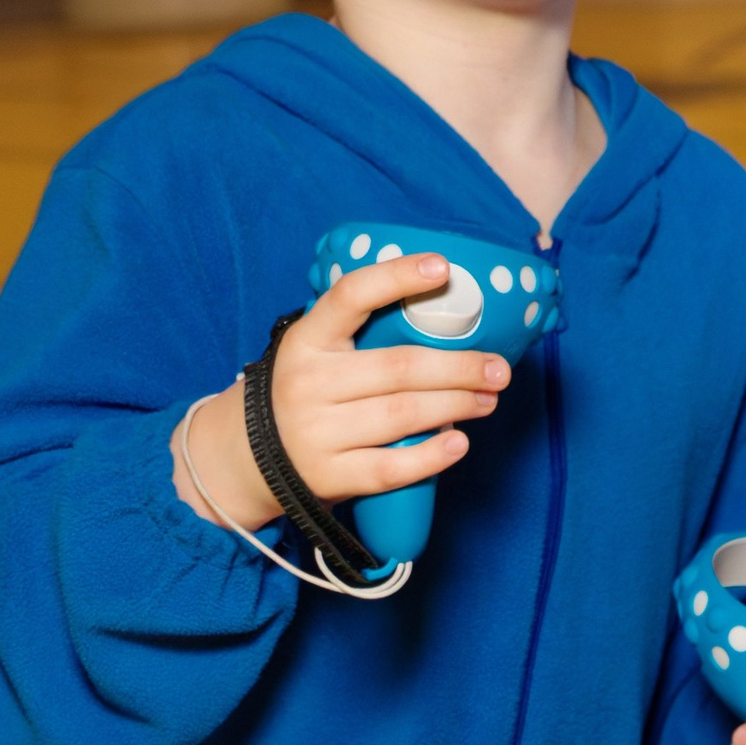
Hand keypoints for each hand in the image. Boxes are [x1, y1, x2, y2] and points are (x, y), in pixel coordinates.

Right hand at [172, 251, 511, 533]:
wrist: (247, 458)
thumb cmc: (302, 394)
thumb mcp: (313, 352)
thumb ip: (358, 335)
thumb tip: (441, 315)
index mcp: (307, 340)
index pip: (351, 295)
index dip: (397, 277)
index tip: (442, 269)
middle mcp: (309, 382)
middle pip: (399, 367)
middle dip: (459, 367)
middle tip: (498, 369)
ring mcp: (316, 432)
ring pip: (402, 414)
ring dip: (456, 406)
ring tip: (487, 400)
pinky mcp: (328, 475)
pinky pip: (391, 468)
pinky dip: (431, 456)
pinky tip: (459, 443)